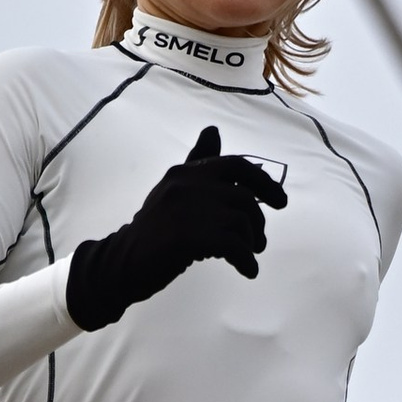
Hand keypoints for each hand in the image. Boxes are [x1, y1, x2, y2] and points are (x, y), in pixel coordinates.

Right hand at [65, 126, 285, 331]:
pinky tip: (247, 270)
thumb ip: (197, 163)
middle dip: (259, 219)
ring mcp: (186, 209)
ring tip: (250, 255)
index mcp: (185, 172)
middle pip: (243, 196)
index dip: (263, 183)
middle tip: (261, 240)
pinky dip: (246, 260)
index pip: (235, 166)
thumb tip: (212, 130)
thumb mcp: (174, 190)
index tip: (280, 202)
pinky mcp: (187, 237)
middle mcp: (186, 184)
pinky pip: (232, 245)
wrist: (121, 264)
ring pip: (240, 220)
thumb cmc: (154, 230)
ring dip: (251, 242)